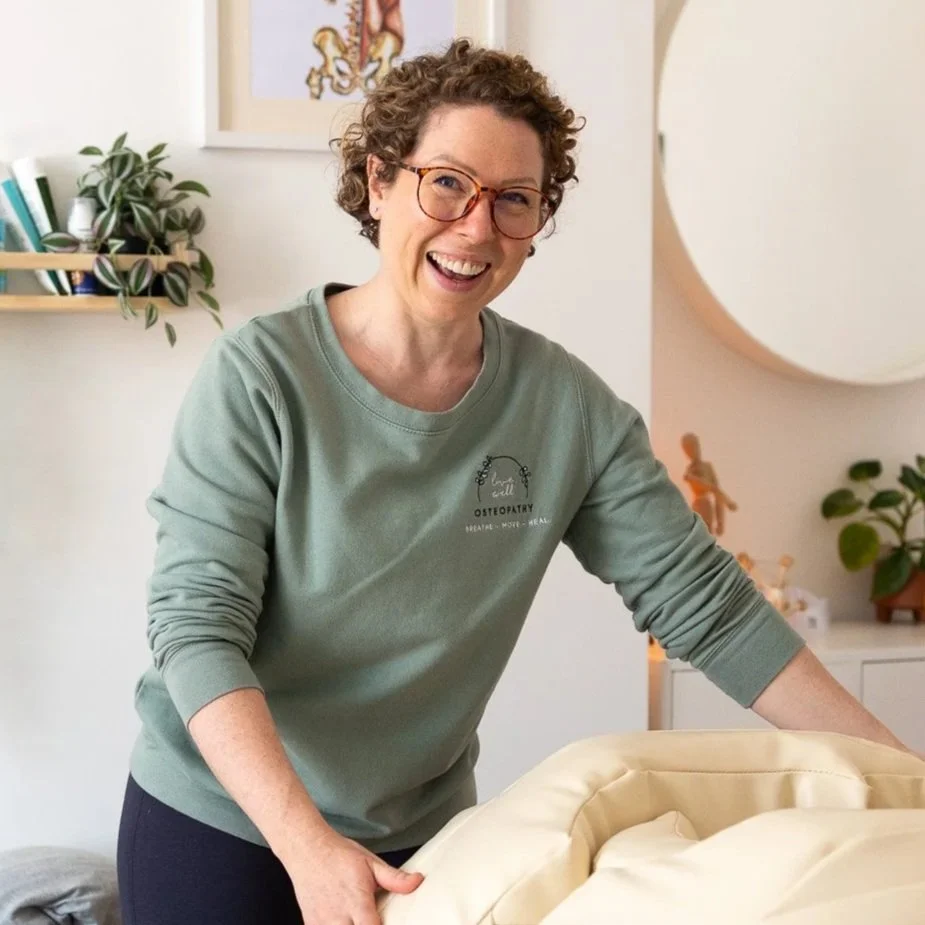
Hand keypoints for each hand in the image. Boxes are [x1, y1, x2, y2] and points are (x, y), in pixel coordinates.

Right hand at [285, 826, 423, 924]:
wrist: (307, 849)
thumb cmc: (338, 855)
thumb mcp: (370, 862)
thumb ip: (394, 878)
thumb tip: (417, 882)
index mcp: (356, 901)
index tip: (392, 923)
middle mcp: (337, 916)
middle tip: (375, 919)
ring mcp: (322, 924)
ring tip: (360, 919)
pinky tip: (346, 920)